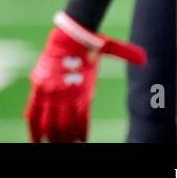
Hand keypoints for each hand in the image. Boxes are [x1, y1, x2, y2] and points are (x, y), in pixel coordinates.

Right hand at [26, 11, 146, 142]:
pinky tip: (35, 139)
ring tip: (50, 145)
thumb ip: (126, 56)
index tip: (81, 141)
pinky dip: (33, 127)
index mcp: (84, 92)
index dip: (81, 134)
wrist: (69, 32)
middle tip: (67, 145)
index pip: (82, 122)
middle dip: (65, 140)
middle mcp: (66, 94)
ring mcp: (50, 91)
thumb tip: (144, 57)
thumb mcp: (108, 54)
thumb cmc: (89, 44)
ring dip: (50, 137)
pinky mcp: (38, 86)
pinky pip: (32, 111)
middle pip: (64, 127)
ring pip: (48, 123)